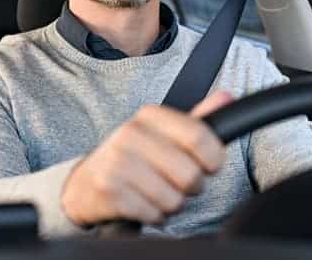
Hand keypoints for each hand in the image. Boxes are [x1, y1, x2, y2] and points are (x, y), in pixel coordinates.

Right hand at [60, 90, 232, 226]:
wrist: (84, 184)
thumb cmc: (133, 158)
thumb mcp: (163, 134)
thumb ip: (197, 119)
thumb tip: (227, 96)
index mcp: (149, 115)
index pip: (200, 136)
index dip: (214, 159)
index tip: (209, 165)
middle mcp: (130, 134)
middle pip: (190, 174)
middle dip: (190, 187)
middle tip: (174, 181)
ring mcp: (117, 162)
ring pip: (174, 199)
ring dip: (171, 204)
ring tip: (154, 192)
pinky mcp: (109, 191)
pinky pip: (154, 214)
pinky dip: (153, 215)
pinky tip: (141, 203)